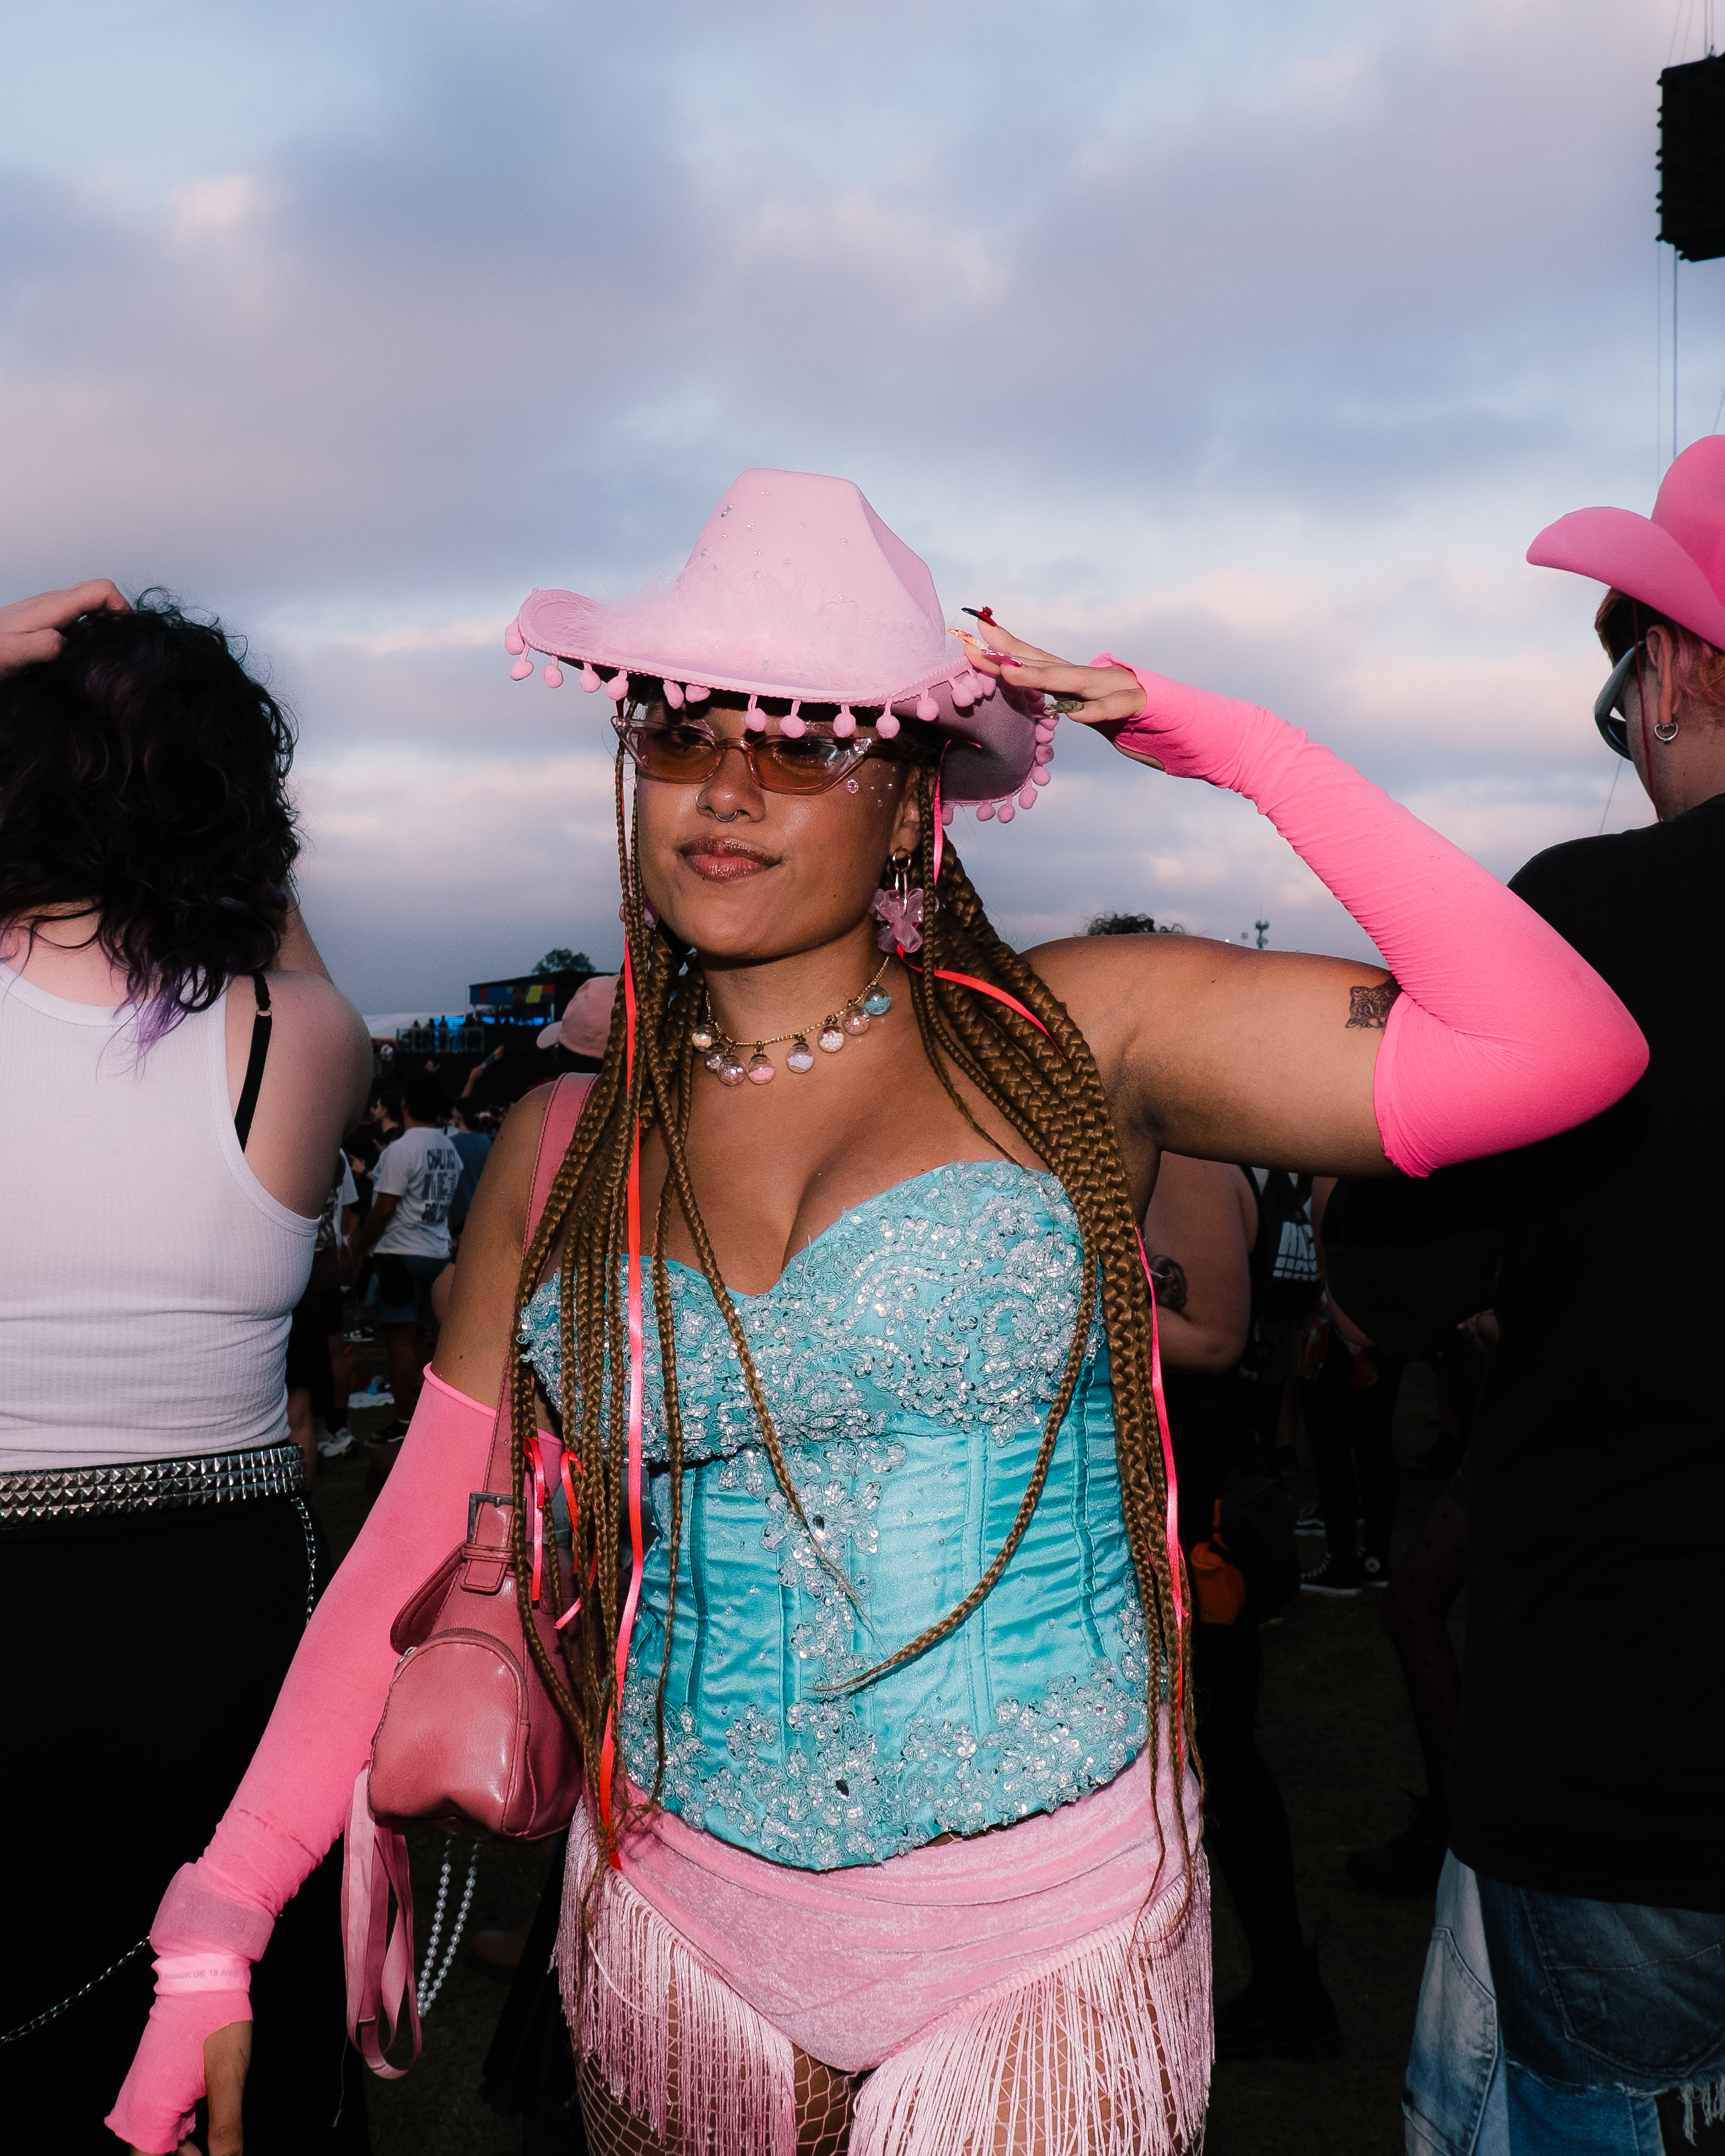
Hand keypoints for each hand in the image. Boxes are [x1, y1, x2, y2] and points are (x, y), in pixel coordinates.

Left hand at [0, 580, 128, 673]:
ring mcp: (48, 612)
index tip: (124, 635)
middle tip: (118, 648)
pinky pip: (76, 622)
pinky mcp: (44, 623)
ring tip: (102, 655)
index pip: (102, 590)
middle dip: (116, 619)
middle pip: (100, 596)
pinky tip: (81, 658)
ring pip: (90, 609)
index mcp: (52, 606)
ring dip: (103, 628)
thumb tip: (74, 644)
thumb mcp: (15, 654)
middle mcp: (53, 604)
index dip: (121, 609)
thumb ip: (48, 646)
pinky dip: (88, 635)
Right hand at [124, 2019, 249, 2155]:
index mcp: (148, 2113)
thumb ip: (226, 2128)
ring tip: (214, 2148)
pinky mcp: (153, 2082)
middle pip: (153, 2154)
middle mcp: (137, 2108)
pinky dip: (178, 2133)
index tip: (214, 2155)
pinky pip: (160, 2121)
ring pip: (157, 2141)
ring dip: (180, 2150)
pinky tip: (201, 2130)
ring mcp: (143, 2093)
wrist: (202, 1970)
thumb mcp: (228, 2076)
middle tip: (218, 2151)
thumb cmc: (216, 2018)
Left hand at [954, 619, 1146, 730]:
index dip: (1004, 645)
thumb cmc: (1123, 713)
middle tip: (977, 646)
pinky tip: (1077, 716)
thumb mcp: (1082, 705)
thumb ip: (1054, 695)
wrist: (1175, 719)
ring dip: (1041, 677)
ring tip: (1009, 674)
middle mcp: (1092, 673)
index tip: (974, 630)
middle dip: (1009, 656)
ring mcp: (1115, 685)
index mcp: (1076, 676)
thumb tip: (1018, 682)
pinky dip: (1096, 711)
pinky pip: (1114, 707)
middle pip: (1045, 663)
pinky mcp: (1138, 703)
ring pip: (1074, 680)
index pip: (1034, 658)